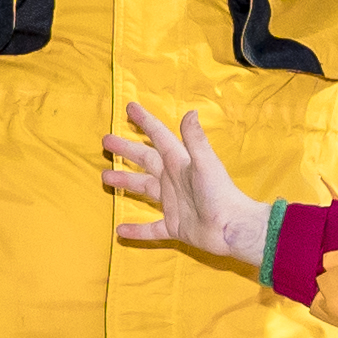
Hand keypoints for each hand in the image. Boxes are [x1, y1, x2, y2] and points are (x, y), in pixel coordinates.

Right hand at [102, 98, 273, 269]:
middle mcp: (174, 180)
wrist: (232, 228)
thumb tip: (190, 111)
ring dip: (125, 182)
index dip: (145, 121)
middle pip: (145, 160)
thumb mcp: (205, 164)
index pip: (159, 136)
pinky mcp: (174, 226)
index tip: (130, 107)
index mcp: (180, 162)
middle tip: (106, 142)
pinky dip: (136, 230)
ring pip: (143, 189)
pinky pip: (151, 228)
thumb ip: (195, 140)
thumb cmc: (220, 194)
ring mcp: (173, 203)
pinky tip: (120, 230)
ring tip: (105, 176)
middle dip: (126, 150)